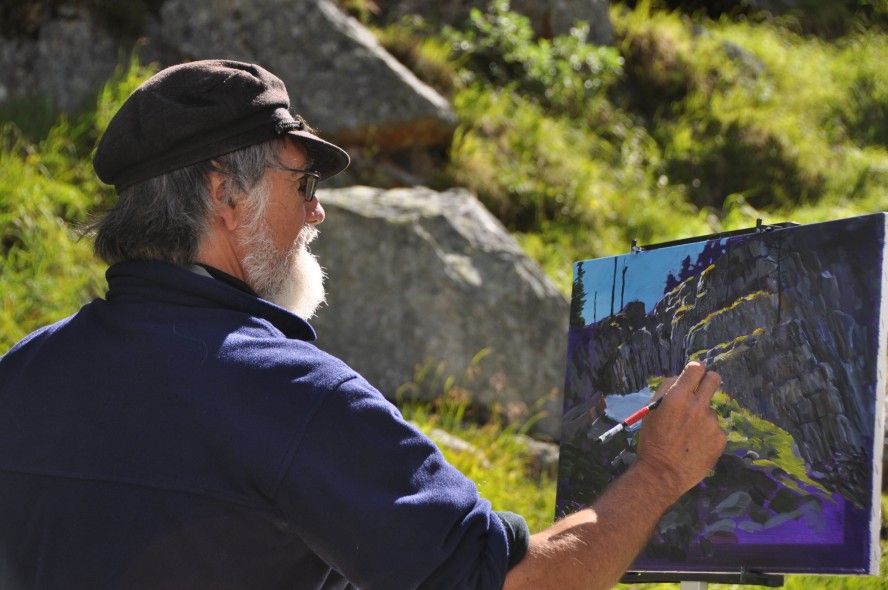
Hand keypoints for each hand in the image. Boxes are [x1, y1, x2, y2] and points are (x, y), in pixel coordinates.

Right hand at [635, 362, 726, 499]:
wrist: (662, 474)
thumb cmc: (652, 441)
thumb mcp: (650, 411)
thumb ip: (666, 391)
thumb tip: (680, 379)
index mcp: (677, 397)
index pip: (695, 369)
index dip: (694, 371)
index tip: (692, 376)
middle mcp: (698, 406)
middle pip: (713, 379)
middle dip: (708, 380)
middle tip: (702, 389)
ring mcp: (712, 423)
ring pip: (710, 410)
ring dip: (702, 417)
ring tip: (687, 436)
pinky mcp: (720, 438)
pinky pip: (715, 429)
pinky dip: (706, 434)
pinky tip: (694, 446)